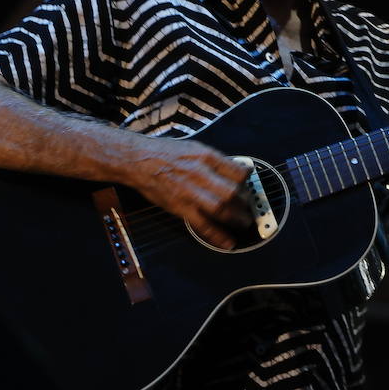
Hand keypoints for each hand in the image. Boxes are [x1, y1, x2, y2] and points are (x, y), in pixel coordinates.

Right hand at [117, 134, 253, 248]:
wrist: (139, 160)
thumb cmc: (166, 152)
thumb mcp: (195, 148)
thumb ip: (215, 161)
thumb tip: (237, 169)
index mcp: (206, 156)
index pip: (237, 171)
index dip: (247, 180)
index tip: (248, 183)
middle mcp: (200, 174)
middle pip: (232, 192)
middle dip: (245, 202)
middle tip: (249, 206)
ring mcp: (190, 192)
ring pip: (220, 209)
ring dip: (236, 218)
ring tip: (243, 222)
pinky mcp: (180, 207)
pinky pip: (202, 225)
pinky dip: (217, 235)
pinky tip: (227, 242)